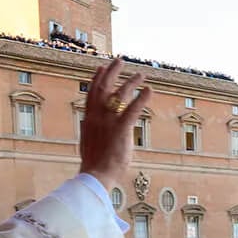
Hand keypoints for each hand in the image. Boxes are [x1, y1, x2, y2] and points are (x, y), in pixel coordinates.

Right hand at [78, 57, 147, 185]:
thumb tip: (95, 134)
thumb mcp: (90, 145)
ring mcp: (108, 121)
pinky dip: (142, 98)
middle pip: (104, 86)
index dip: (97, 79)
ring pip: (120, 94)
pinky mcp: (121, 129)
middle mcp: (96, 116)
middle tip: (120, 60)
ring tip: (142, 74)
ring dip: (131, 82)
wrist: (95, 176)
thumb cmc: (94, 167)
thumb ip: (94, 134)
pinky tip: (149, 90)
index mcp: (88, 120)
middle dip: (112, 71)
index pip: (92, 93)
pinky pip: (133, 109)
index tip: (102, 68)